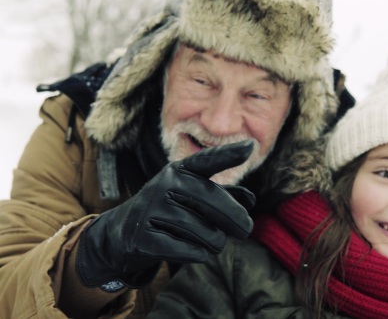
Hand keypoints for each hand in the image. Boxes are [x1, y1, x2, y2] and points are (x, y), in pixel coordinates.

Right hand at [75, 140, 255, 288]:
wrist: (123, 233)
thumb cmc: (170, 210)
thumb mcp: (193, 197)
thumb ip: (223, 196)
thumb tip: (250, 200)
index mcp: (179, 171)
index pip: (206, 161)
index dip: (227, 155)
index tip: (249, 147)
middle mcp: (165, 185)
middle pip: (212, 200)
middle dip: (236, 219)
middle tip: (246, 230)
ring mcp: (152, 210)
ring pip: (203, 231)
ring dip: (215, 242)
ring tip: (214, 242)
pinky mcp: (143, 237)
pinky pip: (185, 249)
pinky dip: (198, 254)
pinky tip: (199, 252)